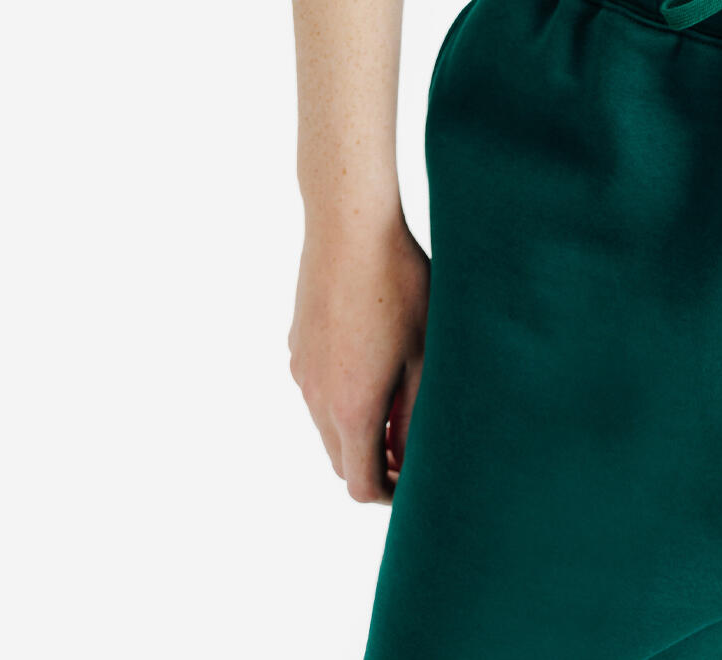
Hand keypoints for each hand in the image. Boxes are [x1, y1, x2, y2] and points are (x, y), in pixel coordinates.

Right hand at [289, 210, 429, 502]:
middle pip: (341, 460)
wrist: (349, 225)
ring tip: (398, 399)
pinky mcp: (297, 344)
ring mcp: (301, 370)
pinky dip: (341, 397)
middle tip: (414, 446)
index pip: (361, 485)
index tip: (417, 483)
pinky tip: (373, 359)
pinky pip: (317, 390)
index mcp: (352, 409)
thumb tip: (409, 458)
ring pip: (326, 425)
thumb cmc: (400, 285)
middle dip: (375, 465)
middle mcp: (317, 398)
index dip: (391, 495)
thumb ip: (416, 415)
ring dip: (358, 429)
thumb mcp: (424, 353)